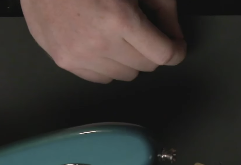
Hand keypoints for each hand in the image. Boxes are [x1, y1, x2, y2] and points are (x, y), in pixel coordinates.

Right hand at [20, 0, 185, 82]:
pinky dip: (107, 64)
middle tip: (143, 31)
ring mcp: (79, 54)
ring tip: (118, 34)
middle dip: (150, 50)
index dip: (176, 50)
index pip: (163, 54)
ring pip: (124, 75)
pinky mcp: (64, 60)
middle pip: (146, 66)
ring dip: (128, 59)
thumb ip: (162, 9)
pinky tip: (102, 43)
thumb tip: (174, 34)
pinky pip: (100, 78)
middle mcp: (99, 42)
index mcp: (119, 19)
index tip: (176, 46)